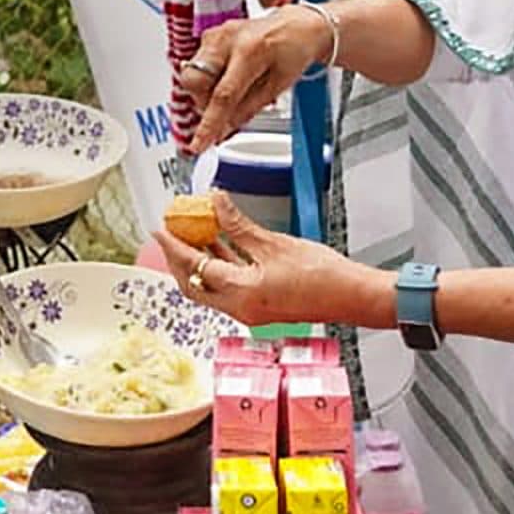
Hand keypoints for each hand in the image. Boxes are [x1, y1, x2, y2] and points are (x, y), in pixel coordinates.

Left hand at [148, 191, 387, 328]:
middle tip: (170, 233)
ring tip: (190, 235)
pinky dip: (219, 267)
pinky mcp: (260, 307)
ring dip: (198, 262)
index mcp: (241, 294)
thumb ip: (238, 225)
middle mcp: (240, 309)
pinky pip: (228, 287)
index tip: (161, 229)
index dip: (175, 246)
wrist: (352, 296)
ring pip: (210, 287)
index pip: (194, 268)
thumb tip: (215, 202)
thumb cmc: (322, 275)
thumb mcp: (274, 243)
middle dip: (178, 259)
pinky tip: (218, 245)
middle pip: (193, 285)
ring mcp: (250, 311)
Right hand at [176, 3, 336, 152]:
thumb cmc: (294, 50)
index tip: (199, 144)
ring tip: (235, 88)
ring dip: (207, 92)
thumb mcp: (278, 86)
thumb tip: (223, 130)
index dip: (209, 124)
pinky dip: (210, 80)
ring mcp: (216, 34)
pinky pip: (198, 66)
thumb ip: (247, 109)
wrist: (298, 26)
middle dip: (204, 103)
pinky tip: (230, 78)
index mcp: (251, 51)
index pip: (223, 95)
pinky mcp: (210, 35)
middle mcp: (227, 39)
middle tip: (225, 110)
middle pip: (195, 82)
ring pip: (193, 75)